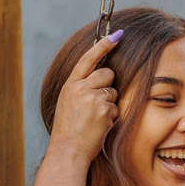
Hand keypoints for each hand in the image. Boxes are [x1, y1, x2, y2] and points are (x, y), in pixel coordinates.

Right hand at [49, 31, 122, 161]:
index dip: (103, 45)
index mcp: (70, 84)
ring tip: (94, 119)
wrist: (68, 150)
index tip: (117, 35)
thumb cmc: (69, 129)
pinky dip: (111, 118)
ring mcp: (93, 98)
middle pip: (107, 73)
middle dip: (108, 85)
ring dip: (109, 104)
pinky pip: (117, 108)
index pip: (88, 59)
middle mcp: (81, 88)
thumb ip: (81, 87)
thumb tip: (101, 75)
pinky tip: (99, 127)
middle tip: (98, 103)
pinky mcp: (105, 110)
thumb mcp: (68, 102)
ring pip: (113, 92)